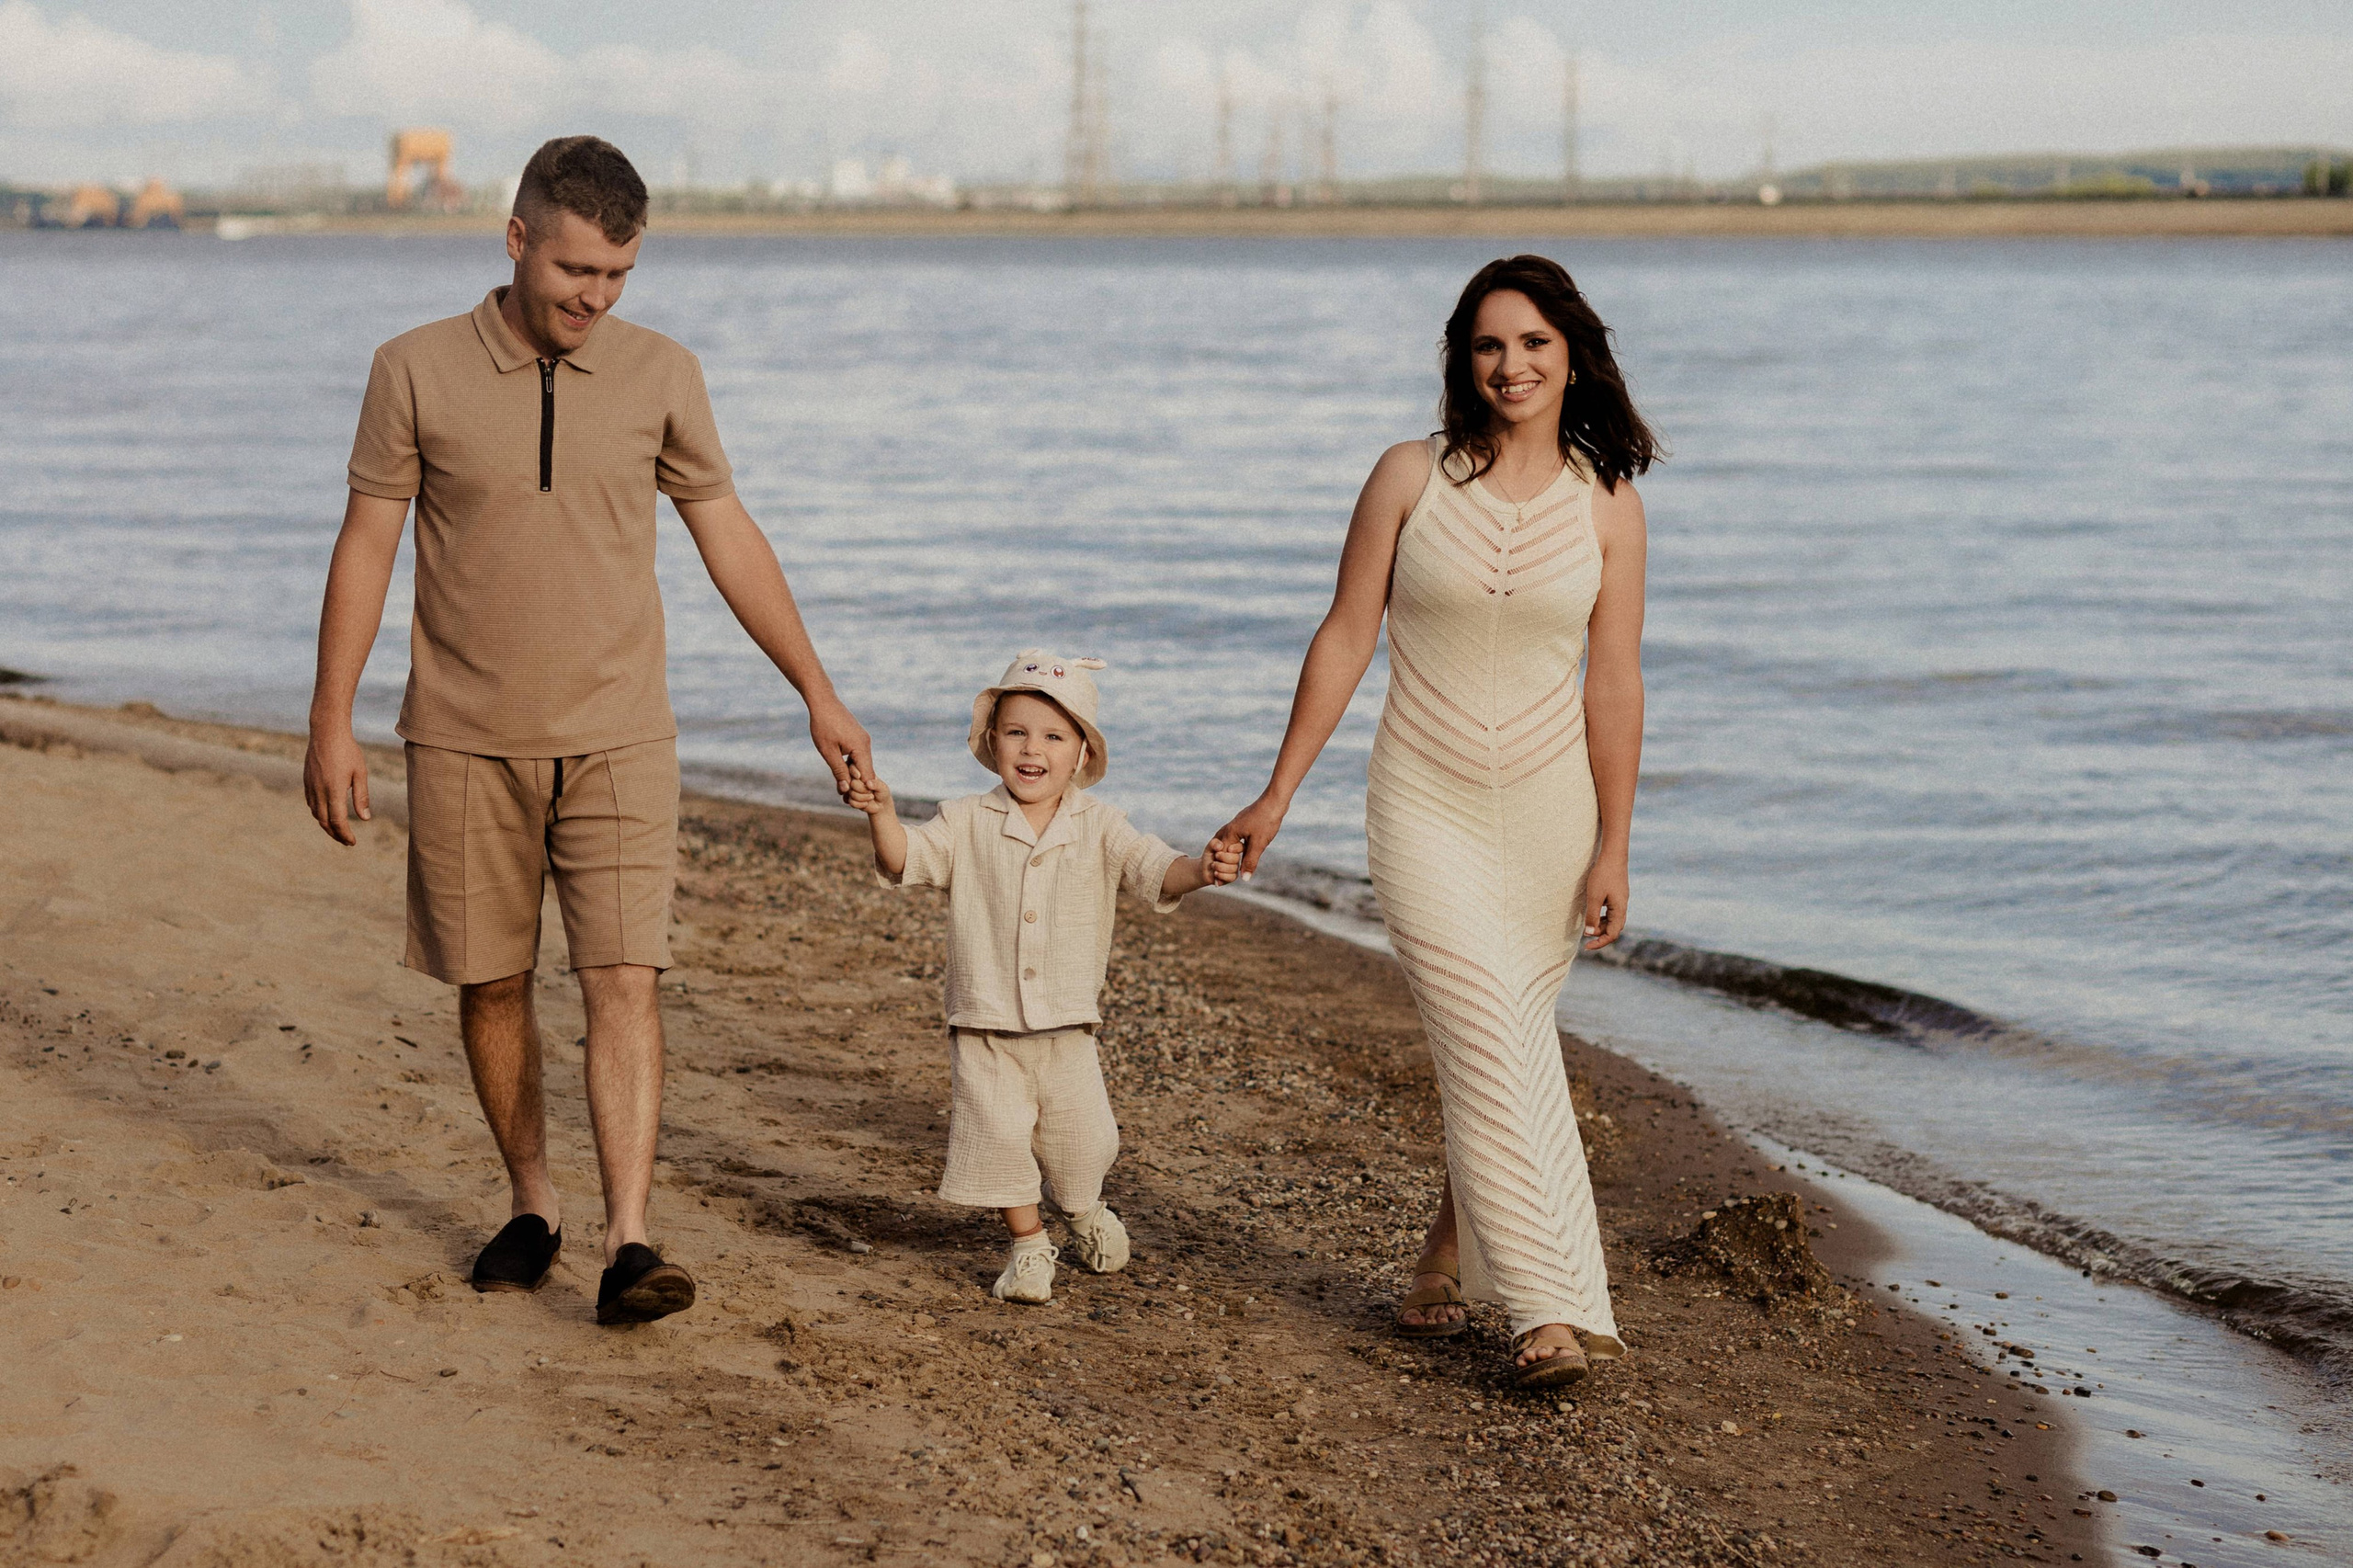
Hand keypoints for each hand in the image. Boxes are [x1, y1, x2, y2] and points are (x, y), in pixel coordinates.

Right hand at [303, 726, 370, 845]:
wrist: (326, 732)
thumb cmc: (348, 751)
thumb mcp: (360, 773)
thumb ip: (361, 797)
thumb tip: (365, 819)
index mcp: (334, 790)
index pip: (337, 821)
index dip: (345, 834)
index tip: (352, 842)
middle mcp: (319, 791)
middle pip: (324, 821)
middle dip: (335, 834)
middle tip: (346, 841)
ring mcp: (310, 786)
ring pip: (315, 814)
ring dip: (326, 825)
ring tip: (338, 831)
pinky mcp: (306, 781)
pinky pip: (311, 803)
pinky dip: (319, 813)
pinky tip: (327, 814)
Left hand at [808, 696, 873, 800]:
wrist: (823, 702)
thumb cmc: (823, 725)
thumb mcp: (828, 752)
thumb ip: (838, 771)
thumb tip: (845, 788)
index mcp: (861, 748)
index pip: (867, 775)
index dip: (860, 789)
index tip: (850, 799)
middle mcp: (866, 743)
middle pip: (866, 770)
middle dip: (856, 783)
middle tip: (843, 795)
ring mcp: (863, 739)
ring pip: (862, 763)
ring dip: (853, 774)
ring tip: (841, 784)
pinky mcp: (858, 736)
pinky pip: (859, 755)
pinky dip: (852, 764)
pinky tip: (841, 769)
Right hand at [843, 762, 891, 817]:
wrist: (881, 805)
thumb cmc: (882, 793)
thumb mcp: (883, 787)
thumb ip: (876, 784)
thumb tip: (868, 783)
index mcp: (862, 773)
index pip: (853, 768)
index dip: (854, 772)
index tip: (859, 776)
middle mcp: (855, 780)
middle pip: (852, 783)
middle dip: (862, 789)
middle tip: (871, 791)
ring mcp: (851, 790)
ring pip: (851, 793)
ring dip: (863, 798)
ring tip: (871, 797)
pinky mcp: (850, 799)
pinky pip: (851, 802)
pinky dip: (860, 804)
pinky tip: (866, 803)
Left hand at [1201, 835, 1244, 885]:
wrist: (1204, 869)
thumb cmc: (1209, 856)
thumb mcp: (1209, 847)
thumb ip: (1214, 843)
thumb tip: (1220, 845)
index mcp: (1233, 848)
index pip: (1241, 847)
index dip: (1236, 848)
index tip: (1228, 849)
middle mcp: (1236, 858)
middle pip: (1237, 858)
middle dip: (1224, 857)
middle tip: (1216, 856)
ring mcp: (1235, 868)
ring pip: (1234, 868)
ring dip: (1220, 867)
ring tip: (1213, 865)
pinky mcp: (1233, 877)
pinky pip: (1232, 877)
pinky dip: (1221, 875)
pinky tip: (1215, 873)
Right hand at [1213, 793, 1287, 877]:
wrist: (1275, 800)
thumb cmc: (1266, 820)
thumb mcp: (1259, 844)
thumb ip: (1250, 861)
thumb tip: (1244, 878)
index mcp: (1231, 832)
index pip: (1222, 855)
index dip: (1223, 869)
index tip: (1222, 882)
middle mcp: (1231, 828)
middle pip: (1223, 849)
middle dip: (1224, 863)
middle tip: (1222, 877)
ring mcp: (1238, 824)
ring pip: (1231, 843)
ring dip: (1232, 855)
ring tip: (1233, 867)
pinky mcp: (1246, 822)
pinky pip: (1239, 838)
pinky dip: (1240, 847)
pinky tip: (1244, 852)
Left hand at [1583, 853, 1629, 950]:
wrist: (1613, 855)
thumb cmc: (1603, 875)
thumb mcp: (1594, 897)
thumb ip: (1592, 916)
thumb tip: (1589, 934)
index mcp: (1620, 910)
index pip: (1612, 934)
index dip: (1600, 943)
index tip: (1586, 947)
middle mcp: (1623, 907)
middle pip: (1614, 929)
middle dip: (1600, 935)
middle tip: (1584, 935)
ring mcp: (1621, 901)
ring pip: (1612, 921)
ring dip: (1600, 926)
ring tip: (1587, 925)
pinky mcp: (1617, 895)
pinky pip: (1611, 912)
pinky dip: (1602, 916)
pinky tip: (1593, 913)